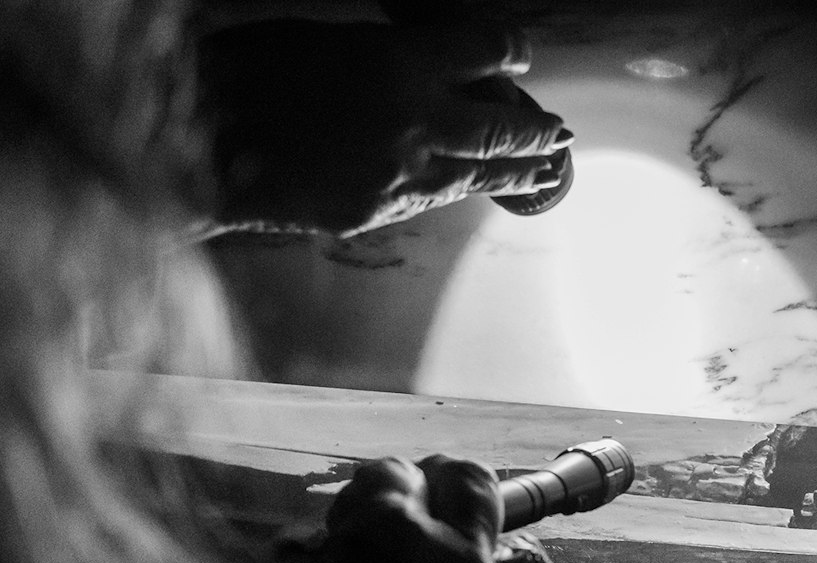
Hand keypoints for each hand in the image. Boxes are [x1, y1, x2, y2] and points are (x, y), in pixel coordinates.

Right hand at [201, 18, 573, 236]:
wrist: (197, 148)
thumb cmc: (243, 75)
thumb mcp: (323, 37)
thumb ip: (388, 54)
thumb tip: (430, 65)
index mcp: (400, 61)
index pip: (486, 52)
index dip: (511, 52)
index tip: (520, 56)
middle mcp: (416, 120)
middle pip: (503, 126)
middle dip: (537, 128)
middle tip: (560, 130)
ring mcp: (402, 174)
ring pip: (480, 173)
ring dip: (519, 170)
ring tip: (545, 167)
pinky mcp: (379, 212)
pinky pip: (433, 197)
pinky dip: (461, 187)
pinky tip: (473, 186)